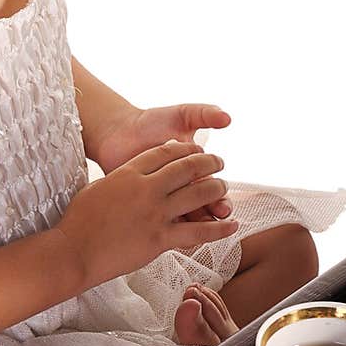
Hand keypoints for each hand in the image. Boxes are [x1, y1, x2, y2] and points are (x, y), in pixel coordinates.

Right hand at [57, 140, 237, 285]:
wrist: (73, 251)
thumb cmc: (78, 222)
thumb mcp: (97, 188)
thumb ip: (119, 181)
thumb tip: (129, 180)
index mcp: (128, 173)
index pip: (164, 153)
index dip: (184, 149)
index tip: (195, 149)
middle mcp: (145, 189)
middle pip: (186, 168)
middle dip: (207, 162)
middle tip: (218, 161)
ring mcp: (155, 214)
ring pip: (197, 194)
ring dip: (216, 188)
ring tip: (225, 187)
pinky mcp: (160, 239)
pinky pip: (198, 232)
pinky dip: (218, 228)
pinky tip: (232, 224)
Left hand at [96, 104, 233, 223]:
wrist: (117, 130)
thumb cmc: (151, 122)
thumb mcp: (180, 115)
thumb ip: (205, 114)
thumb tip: (227, 118)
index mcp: (195, 171)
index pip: (214, 191)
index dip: (221, 199)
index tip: (223, 202)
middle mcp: (181, 188)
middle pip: (202, 209)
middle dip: (211, 213)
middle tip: (215, 215)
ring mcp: (162, 199)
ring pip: (182, 219)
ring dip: (191, 224)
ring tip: (195, 226)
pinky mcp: (143, 205)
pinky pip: (157, 222)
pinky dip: (165, 226)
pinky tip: (168, 231)